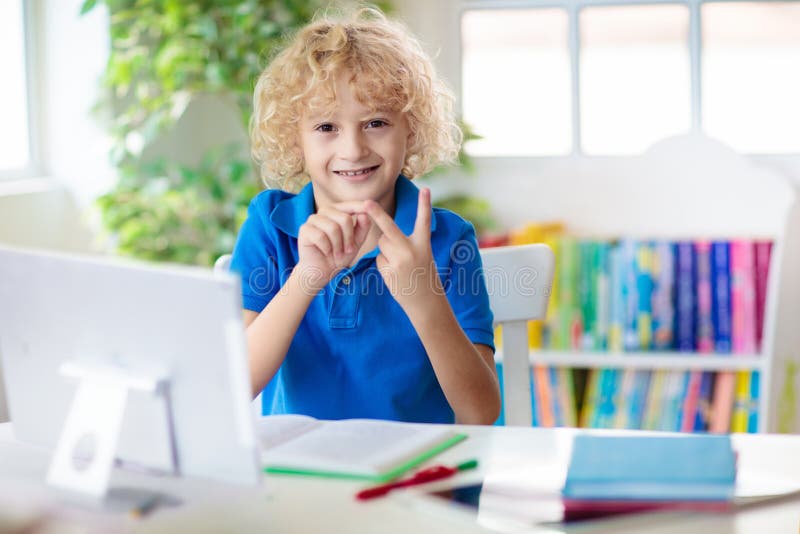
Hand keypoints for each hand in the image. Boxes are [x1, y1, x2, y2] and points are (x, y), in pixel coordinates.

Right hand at [296, 202, 371, 292]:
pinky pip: (320, 236)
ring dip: (338, 245)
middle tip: (347, 250)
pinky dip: (326, 248)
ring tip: (336, 253)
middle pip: (344, 219)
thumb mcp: (356, 242)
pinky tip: (325, 252)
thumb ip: (362, 228)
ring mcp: (313, 219)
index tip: (371, 205)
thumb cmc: (339, 255)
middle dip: (349, 238)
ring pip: (333, 228)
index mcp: (338, 211)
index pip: (351, 205)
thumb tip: (366, 214)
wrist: (323, 271)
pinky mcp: (304, 229)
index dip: (361, 206)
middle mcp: (325, 212)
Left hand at [364, 188, 442, 312]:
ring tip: (399, 264)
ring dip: (386, 250)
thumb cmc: (423, 274)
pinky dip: (384, 264)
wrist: (425, 301)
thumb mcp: (422, 255)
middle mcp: (411, 250)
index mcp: (423, 244)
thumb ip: (405, 243)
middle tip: (367, 202)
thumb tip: (383, 236)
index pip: (424, 221)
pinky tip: (395, 273)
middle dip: (376, 215)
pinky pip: (379, 258)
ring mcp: (399, 261)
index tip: (426, 189)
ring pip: (382, 244)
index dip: (425, 204)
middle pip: (389, 229)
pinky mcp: (389, 271)